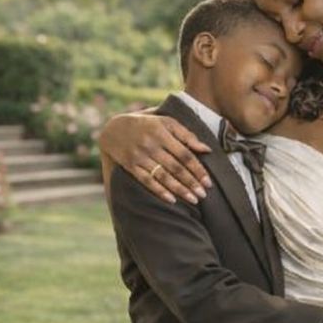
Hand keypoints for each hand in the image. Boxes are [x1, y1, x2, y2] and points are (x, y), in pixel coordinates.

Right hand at [97, 111, 212, 203]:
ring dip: (179, 189)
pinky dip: (159, 191)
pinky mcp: (130, 166)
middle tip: (203, 195)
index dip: (197, 169)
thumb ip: (187, 135)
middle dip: (191, 182)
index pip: (185, 154)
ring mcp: (140, 156)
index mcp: (162, 132)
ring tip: (193, 200)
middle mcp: (151, 145)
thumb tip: (207, 150)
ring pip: (163, 176)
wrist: (114, 129)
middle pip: (175, 167)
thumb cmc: (148, 125)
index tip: (208, 182)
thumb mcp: (166, 122)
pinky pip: (146, 181)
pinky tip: (171, 200)